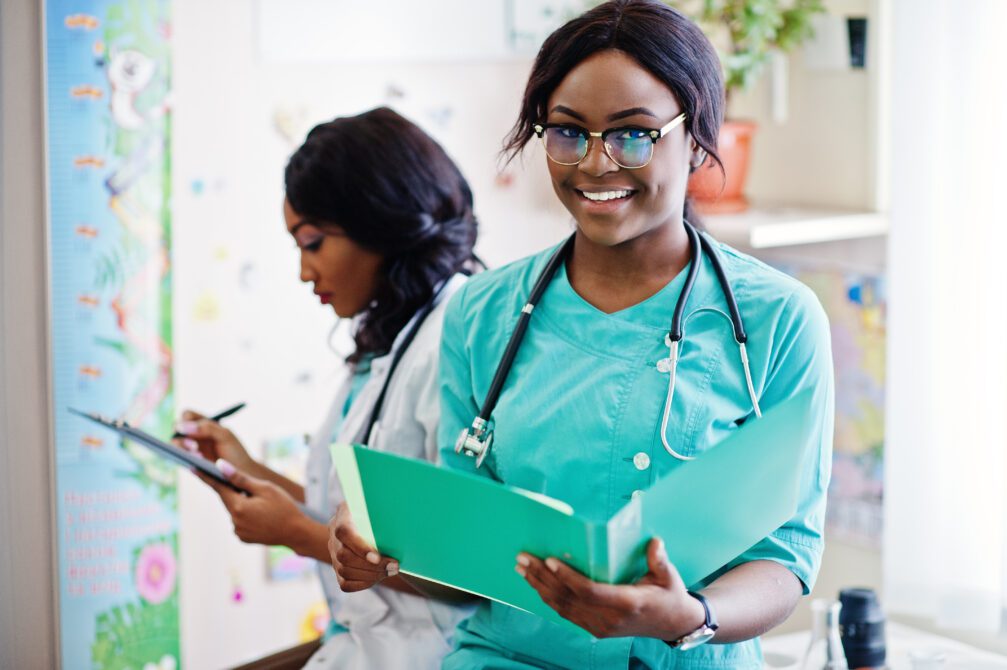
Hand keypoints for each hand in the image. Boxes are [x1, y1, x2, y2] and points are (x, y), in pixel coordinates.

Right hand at [174, 409, 253, 471]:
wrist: (241, 474)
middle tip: (194, 446)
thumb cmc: (234, 452)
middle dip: (182, 436)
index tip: (190, 428)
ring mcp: (190, 449)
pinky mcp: (188, 462)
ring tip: (198, 456)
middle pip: (176, 429)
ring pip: (175, 444)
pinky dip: (183, 458)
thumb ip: (206, 428)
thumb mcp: (224, 436)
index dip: (186, 420)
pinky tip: (195, 462)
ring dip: (182, 448)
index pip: (187, 415)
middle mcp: (194, 435)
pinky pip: (178, 458)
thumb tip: (181, 427)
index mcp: (203, 424)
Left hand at [198, 460, 305, 546]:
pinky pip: (240, 522)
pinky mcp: (243, 538)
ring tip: (265, 506)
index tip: (192, 467)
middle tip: (254, 489)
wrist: (297, 533)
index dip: (206, 476)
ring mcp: (238, 532)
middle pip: (228, 499)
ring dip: (243, 504)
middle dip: (236, 491)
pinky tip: (263, 516)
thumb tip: (221, 466)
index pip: (218, 487)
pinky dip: (247, 515)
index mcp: (239, 507)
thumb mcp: (265, 488)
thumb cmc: (284, 507)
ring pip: (235, 510)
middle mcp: (234, 521)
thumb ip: (241, 478)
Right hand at [328, 502, 398, 592]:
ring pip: (345, 571)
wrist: (364, 521)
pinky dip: (364, 583)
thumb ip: (383, 512)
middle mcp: (334, 537)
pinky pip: (346, 584)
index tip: (377, 557)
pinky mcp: (338, 570)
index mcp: (343, 517)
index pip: (344, 532)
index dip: (359, 547)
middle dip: (372, 566)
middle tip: (394, 565)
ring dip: (371, 575)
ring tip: (391, 570)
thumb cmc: (375, 512)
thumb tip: (401, 520)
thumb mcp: (377, 506)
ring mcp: (333, 555)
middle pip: (344, 556)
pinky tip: (379, 576)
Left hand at [516, 538, 705, 639]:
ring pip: (562, 607)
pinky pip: (566, 613)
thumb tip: (654, 542)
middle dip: (542, 577)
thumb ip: (659, 560)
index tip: (550, 560)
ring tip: (522, 568)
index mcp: (627, 603)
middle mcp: (610, 618)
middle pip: (568, 598)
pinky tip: (536, 584)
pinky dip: (549, 598)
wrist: (673, 624)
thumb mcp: (669, 576)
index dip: (567, 577)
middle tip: (523, 558)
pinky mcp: (595, 629)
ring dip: (539, 587)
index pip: (589, 591)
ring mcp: (600, 626)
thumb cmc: (669, 595)